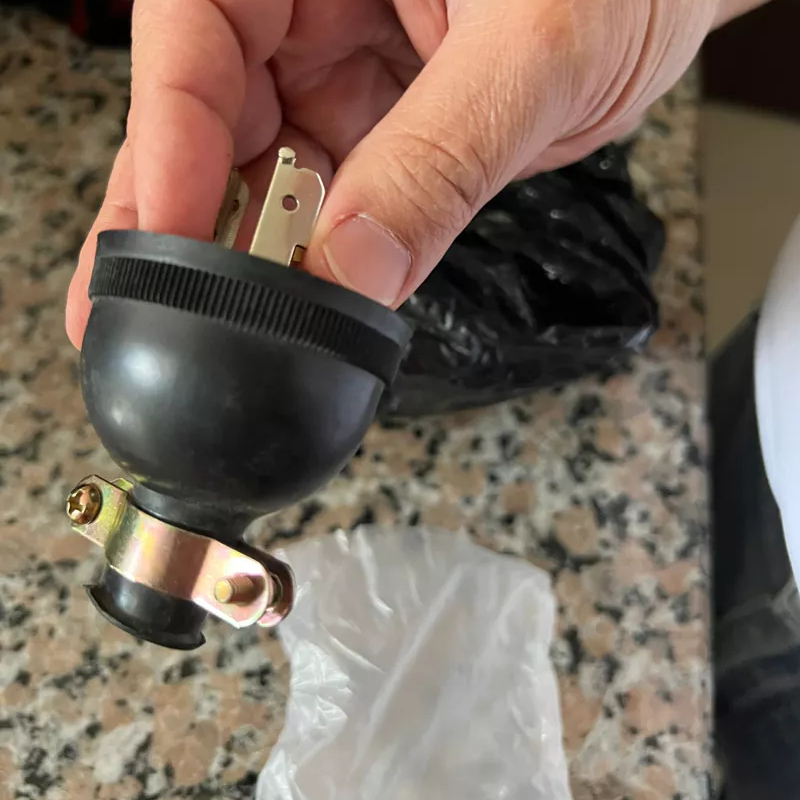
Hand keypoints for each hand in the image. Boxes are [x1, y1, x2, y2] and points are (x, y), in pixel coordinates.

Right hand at [66, 0, 762, 346]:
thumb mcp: (537, 50)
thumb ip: (442, 155)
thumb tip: (357, 266)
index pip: (195, 24)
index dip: (164, 130)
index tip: (163, 230)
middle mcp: (310, 1)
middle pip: (208, 109)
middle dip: (176, 213)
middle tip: (134, 305)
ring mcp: (340, 69)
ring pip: (264, 165)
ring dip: (238, 250)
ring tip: (192, 326)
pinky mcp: (377, 126)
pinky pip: (327, 197)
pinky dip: (311, 257)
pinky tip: (290, 305)